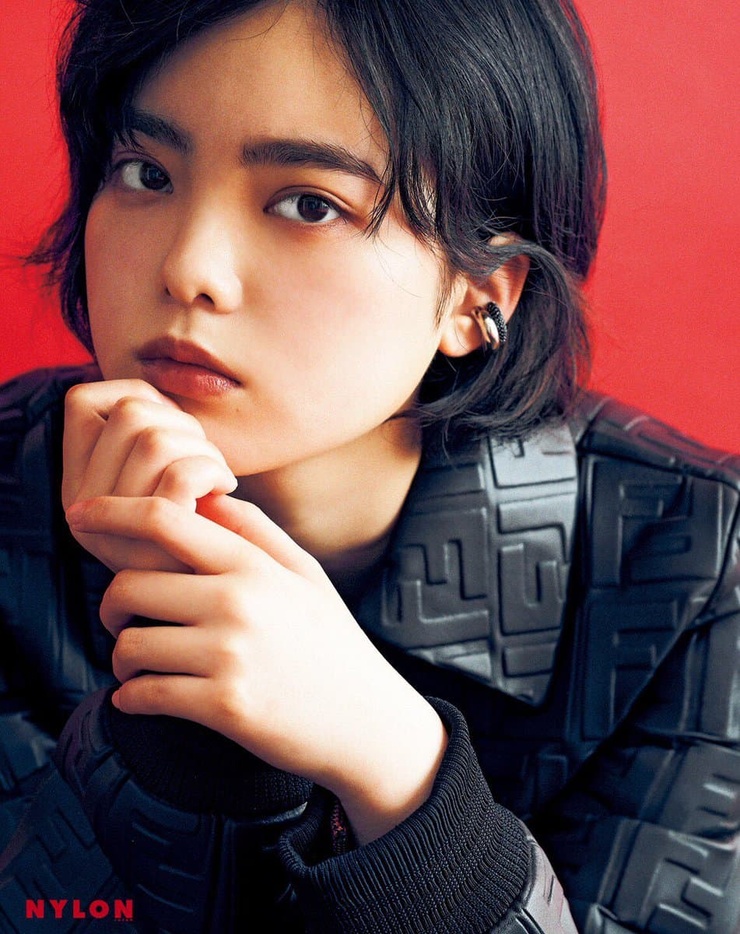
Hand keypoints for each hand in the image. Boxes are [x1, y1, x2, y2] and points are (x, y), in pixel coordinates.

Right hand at [63, 380, 236, 570]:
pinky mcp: (152, 546)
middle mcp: (81, 506)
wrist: (226, 588)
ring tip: (214, 478)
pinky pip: (183, 472)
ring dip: (203, 448)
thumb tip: (162, 385)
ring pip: (156, 438)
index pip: (82, 399)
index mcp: (76, 481)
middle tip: (203, 460)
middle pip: (130, 413)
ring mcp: (114, 529)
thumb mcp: (162, 469)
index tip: (171, 432)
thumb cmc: (204, 518)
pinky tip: (223, 490)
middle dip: (183, 424)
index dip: (140, 399)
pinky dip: (214, 470)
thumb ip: (148, 430)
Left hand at [66, 493, 447, 843]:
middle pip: (129, 585)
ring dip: (120, 657)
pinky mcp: (222, 706)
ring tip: (139, 664)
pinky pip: (142, 695)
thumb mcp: (306, 575)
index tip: (81, 514)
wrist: (366, 721)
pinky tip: (143, 697)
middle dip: (109, 606)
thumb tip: (205, 500)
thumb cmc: (331, 643)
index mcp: (253, 565)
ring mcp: (229, 655)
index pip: (167, 519)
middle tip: (119, 621)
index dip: (113, 510)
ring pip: (129, 645)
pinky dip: (130, 698)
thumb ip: (256, 533)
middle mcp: (237, 603)